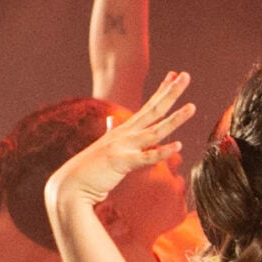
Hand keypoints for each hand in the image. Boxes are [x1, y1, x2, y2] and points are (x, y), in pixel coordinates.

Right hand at [46, 71, 193, 211]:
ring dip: (174, 119)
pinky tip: (178, 145)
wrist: (69, 186)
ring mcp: (123, 147)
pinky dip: (162, 152)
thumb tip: (110, 119)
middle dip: (171, 92)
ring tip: (192, 107)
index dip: (162, 91)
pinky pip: (146, 158)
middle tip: (186, 75)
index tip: (174, 75)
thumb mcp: (102, 146)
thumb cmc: (88, 169)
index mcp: (123, 131)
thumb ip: (109, 132)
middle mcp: (125, 135)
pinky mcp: (121, 163)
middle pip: (153, 110)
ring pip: (155, 131)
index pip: (148, 107)